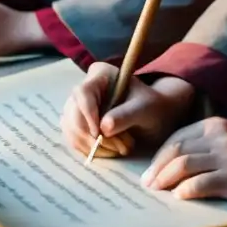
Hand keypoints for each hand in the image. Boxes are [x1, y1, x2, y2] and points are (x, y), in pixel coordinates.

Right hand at [60, 62, 195, 159]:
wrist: (153, 116)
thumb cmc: (151, 106)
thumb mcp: (145, 108)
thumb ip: (126, 114)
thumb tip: (104, 127)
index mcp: (100, 74)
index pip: (83, 93)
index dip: (88, 114)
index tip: (99, 134)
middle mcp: (84, 89)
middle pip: (74, 114)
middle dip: (95, 137)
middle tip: (120, 148)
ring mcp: (78, 107)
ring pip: (73, 130)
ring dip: (95, 147)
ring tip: (121, 149)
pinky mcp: (78, 125)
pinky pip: (76, 140)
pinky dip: (92, 151)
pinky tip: (111, 152)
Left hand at [140, 117, 226, 201]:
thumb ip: (203, 141)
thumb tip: (172, 161)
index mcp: (213, 125)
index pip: (177, 138)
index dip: (159, 155)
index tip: (150, 169)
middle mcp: (218, 138)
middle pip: (176, 151)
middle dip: (157, 168)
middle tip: (147, 183)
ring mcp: (226, 157)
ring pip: (184, 166)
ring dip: (165, 180)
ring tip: (157, 190)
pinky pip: (200, 184)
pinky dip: (185, 191)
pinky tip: (179, 196)